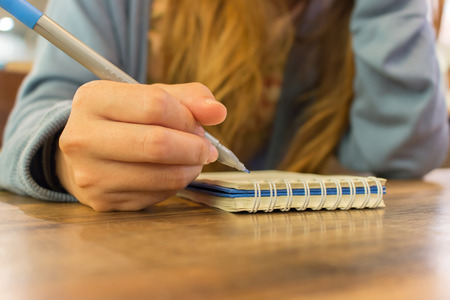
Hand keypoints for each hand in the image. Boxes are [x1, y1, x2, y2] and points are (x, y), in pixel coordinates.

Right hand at [56, 81, 226, 210]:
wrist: (84, 154)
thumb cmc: (124, 120)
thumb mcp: (149, 97)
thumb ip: (187, 98)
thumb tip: (218, 112)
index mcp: (92, 99)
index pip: (156, 104)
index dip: (188, 116)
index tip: (199, 125)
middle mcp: (82, 137)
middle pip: (157, 143)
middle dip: (194, 147)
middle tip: (206, 148)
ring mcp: (90, 174)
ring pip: (161, 175)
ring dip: (190, 168)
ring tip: (193, 160)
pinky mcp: (102, 200)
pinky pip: (156, 195)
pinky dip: (175, 184)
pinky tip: (172, 173)